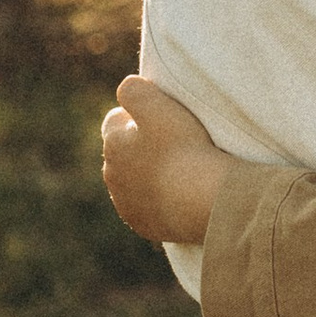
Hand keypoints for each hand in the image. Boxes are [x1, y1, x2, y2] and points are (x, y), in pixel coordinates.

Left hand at [99, 74, 233, 245]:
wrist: (203, 200)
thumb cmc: (183, 148)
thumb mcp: (156, 103)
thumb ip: (133, 89)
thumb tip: (126, 91)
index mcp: (112, 145)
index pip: (115, 121)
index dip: (138, 116)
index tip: (163, 120)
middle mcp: (112, 177)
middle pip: (124, 154)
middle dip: (142, 148)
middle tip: (176, 146)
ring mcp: (127, 205)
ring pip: (134, 183)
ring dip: (151, 176)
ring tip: (181, 173)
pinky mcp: (144, 227)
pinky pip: (149, 209)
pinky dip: (161, 201)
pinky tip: (181, 196)